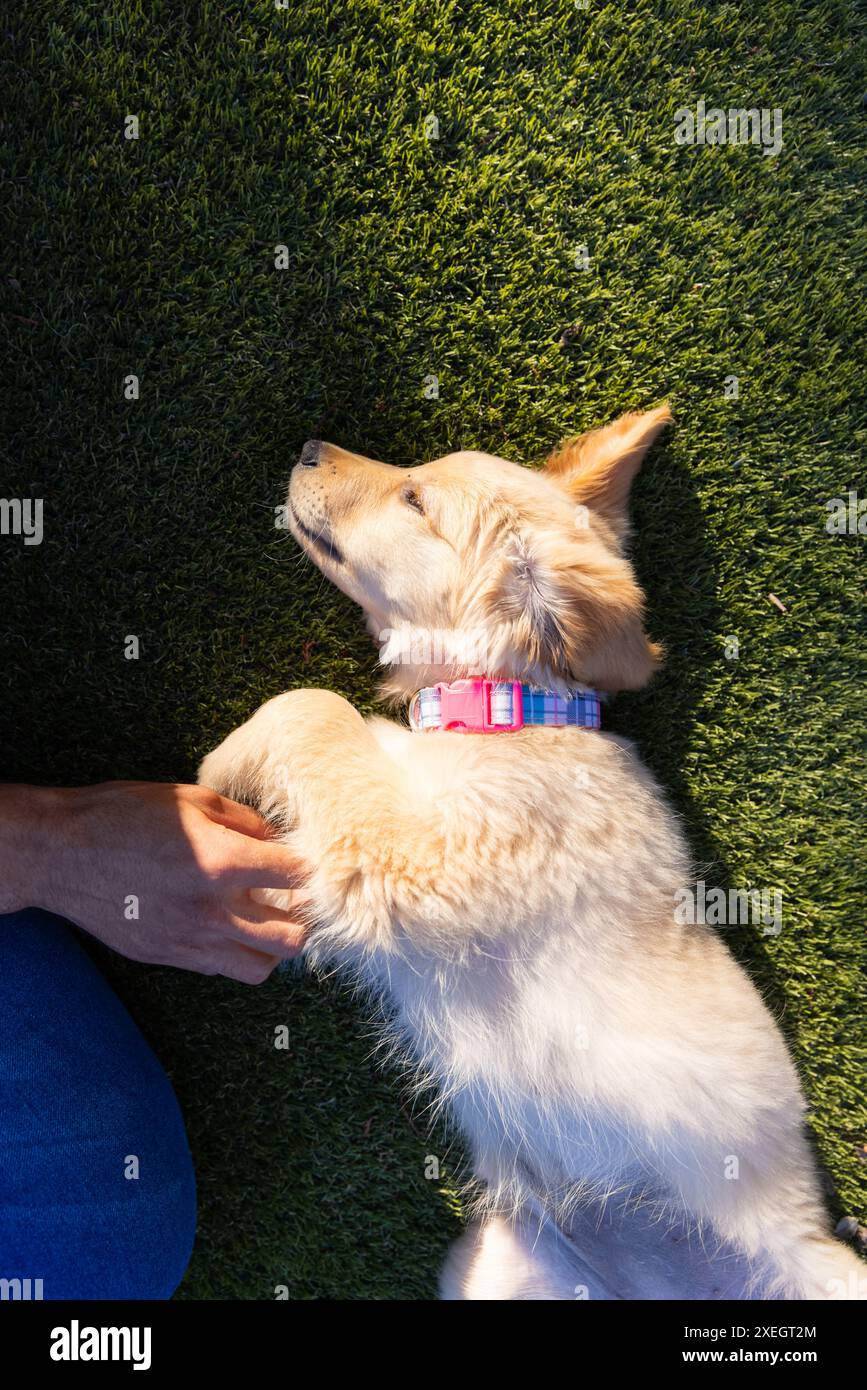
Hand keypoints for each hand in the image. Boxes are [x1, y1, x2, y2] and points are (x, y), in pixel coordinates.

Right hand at [0, 782, 308, 982]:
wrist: (60, 852)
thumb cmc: (123, 815)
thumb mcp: (191, 799)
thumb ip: (244, 820)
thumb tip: (276, 838)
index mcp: (223, 862)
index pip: (299, 878)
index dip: (310, 868)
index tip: (306, 862)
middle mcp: (212, 911)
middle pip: (293, 937)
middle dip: (301, 916)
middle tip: (291, 897)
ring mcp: (189, 941)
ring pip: (262, 967)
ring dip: (272, 944)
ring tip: (264, 918)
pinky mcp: (167, 958)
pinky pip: (221, 970)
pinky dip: (236, 954)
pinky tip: (227, 928)